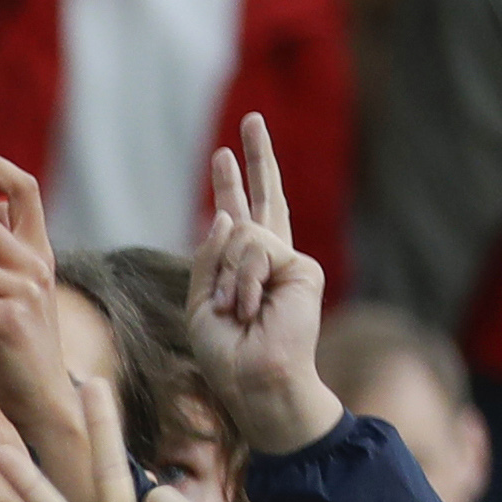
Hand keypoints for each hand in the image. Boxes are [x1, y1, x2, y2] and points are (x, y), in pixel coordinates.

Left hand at [191, 115, 340, 457]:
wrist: (256, 382)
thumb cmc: (226, 357)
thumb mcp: (199, 305)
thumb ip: (209, 258)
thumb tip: (226, 214)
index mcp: (245, 270)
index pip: (240, 219)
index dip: (232, 186)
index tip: (223, 156)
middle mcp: (271, 262)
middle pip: (264, 199)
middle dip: (255, 158)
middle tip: (250, 119)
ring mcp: (290, 263)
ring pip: (242, 234)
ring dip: (227, 277)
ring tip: (235, 311)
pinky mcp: (302, 268)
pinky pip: (256, 249)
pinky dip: (243, 280)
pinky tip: (249, 307)